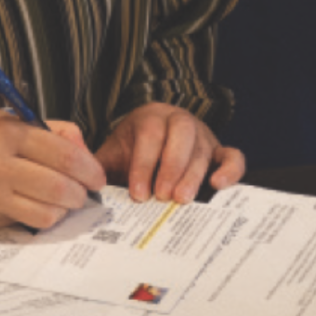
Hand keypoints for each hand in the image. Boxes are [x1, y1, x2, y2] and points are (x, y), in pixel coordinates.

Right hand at [0, 107, 104, 229]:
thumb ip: (43, 128)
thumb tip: (81, 145)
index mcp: (4, 131)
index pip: (62, 153)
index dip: (88, 167)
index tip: (97, 175)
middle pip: (59, 185)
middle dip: (81, 192)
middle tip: (85, 191)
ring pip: (46, 211)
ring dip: (64, 208)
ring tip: (63, 200)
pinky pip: (25, 222)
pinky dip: (41, 217)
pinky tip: (39, 208)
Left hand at [95, 103, 244, 203]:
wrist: (151, 147)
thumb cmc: (131, 155)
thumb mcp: (112, 156)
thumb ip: (98, 165)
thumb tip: (82, 181)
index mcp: (149, 117)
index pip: (149, 133)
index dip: (144, 164)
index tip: (138, 193)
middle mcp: (177, 120)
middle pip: (181, 133)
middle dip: (171, 166)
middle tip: (163, 196)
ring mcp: (202, 135)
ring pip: (204, 146)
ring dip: (193, 173)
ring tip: (181, 199)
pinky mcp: (219, 151)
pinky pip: (233, 156)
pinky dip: (230, 170)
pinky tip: (218, 186)